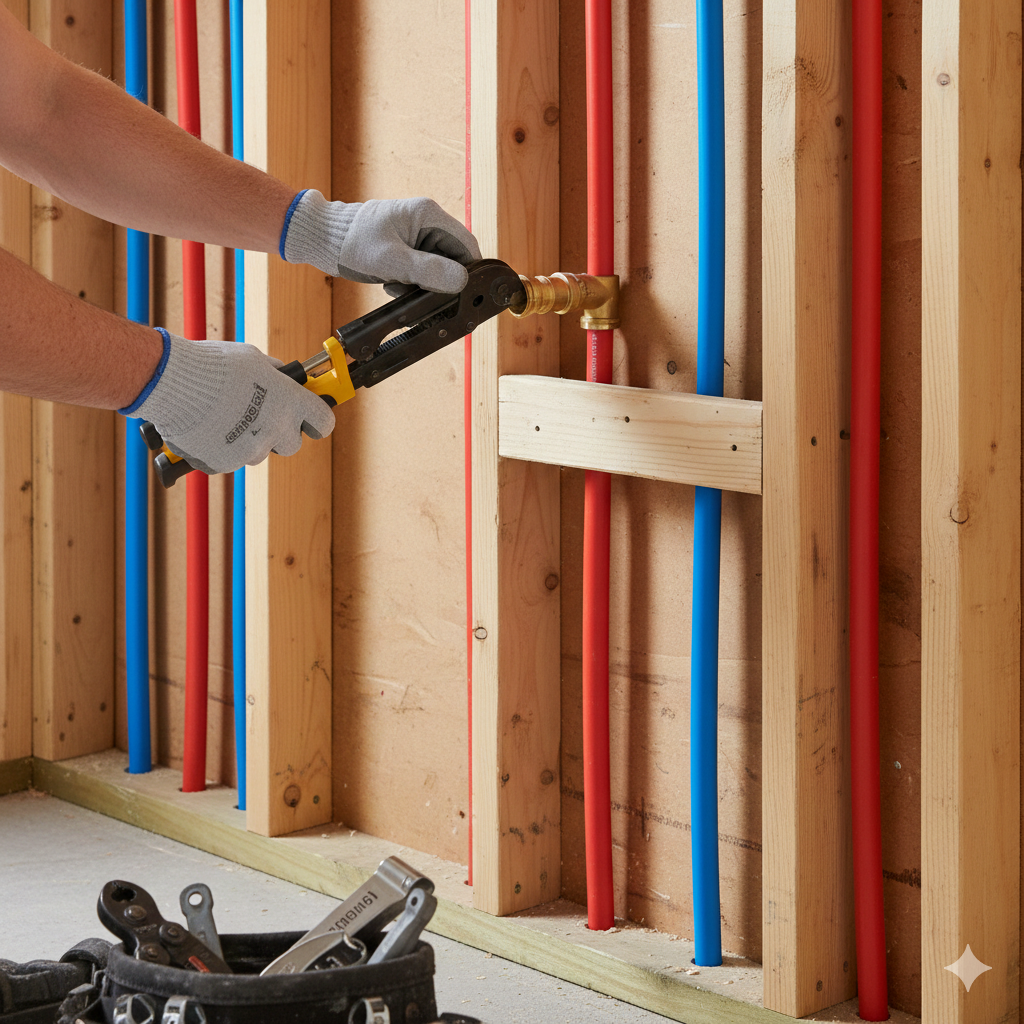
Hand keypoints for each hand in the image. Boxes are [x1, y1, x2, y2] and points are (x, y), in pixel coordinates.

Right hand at [122, 329, 335, 473]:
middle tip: (261, 415)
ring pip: (258, 451)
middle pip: (291, 444)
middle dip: (280, 432)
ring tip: (225, 416)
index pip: (323, 422)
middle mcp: (276, 430)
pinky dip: (222, 447)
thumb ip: (275, 374)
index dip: (317, 421)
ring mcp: (251, 450)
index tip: (311, 419)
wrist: (172, 382)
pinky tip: (209, 426)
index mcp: (290, 402)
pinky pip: (230, 458)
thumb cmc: (214, 365)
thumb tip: (283, 378)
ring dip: (248, 439)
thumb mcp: (254, 359)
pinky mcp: (225, 463)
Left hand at [280, 190, 481, 293]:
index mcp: (428, 214)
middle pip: (452, 258)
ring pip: (436, 267)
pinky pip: (420, 270)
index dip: (471, 270)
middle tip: (425, 295)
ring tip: (400, 286)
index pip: (466, 244)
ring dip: (422, 284)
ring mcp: (415, 235)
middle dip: (440, 280)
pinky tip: (392, 284)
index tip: (466, 293)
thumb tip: (461, 281)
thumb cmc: (352, 242)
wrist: (322, 239)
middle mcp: (425, 222)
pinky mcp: (405, 248)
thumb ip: (428, 271)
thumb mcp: (392, 260)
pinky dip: (410, 283)